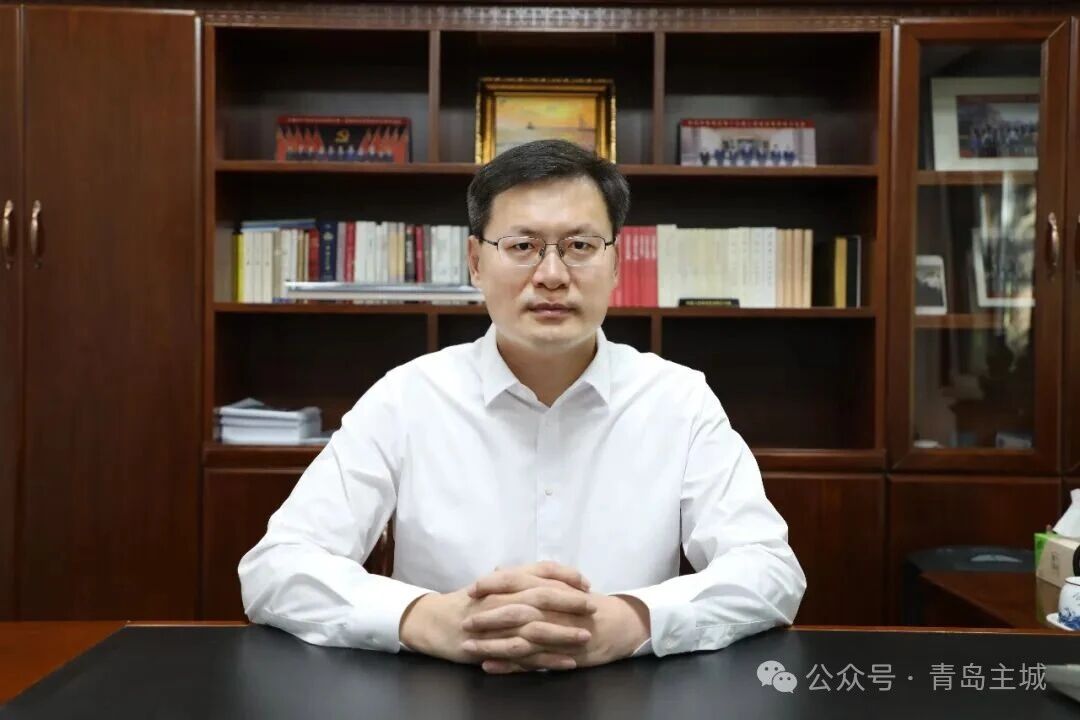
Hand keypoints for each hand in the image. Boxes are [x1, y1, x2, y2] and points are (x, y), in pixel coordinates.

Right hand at [399, 561, 596, 667]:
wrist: (437, 622)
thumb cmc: (469, 602)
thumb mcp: (494, 584)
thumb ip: (520, 578)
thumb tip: (550, 577)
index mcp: (507, 580)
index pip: (542, 571)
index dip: (566, 575)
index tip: (586, 583)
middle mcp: (505, 597)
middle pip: (543, 596)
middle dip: (571, 602)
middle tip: (593, 607)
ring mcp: (500, 623)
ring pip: (537, 626)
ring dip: (564, 632)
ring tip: (586, 637)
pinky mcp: (495, 647)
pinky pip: (526, 655)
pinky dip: (548, 659)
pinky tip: (567, 663)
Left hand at [463, 566, 650, 673]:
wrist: (620, 624)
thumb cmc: (585, 604)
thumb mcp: (559, 584)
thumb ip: (530, 578)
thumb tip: (498, 569)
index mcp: (550, 587)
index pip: (517, 581)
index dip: (494, 584)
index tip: (471, 589)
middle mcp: (551, 608)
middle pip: (514, 609)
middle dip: (487, 615)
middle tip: (464, 620)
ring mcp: (555, 633)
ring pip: (519, 638)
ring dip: (492, 643)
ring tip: (469, 647)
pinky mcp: (559, 655)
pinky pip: (531, 661)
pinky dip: (509, 665)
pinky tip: (489, 666)